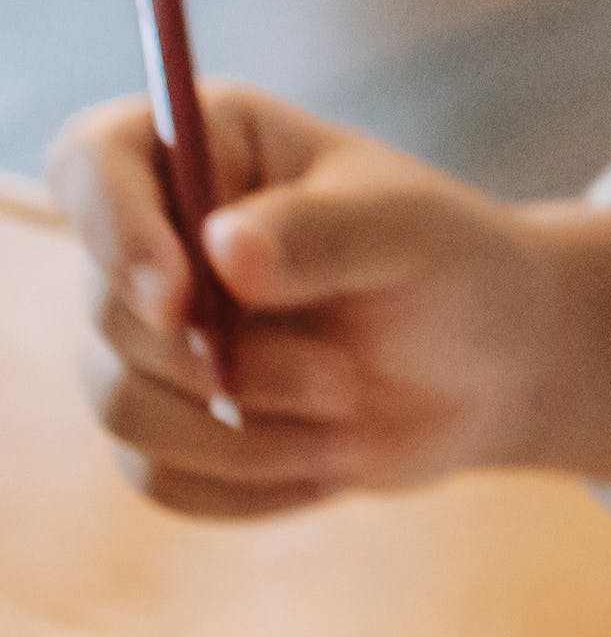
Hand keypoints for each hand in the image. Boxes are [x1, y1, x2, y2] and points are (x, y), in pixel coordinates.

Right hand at [42, 88, 610, 516]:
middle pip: (112, 312)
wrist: (496, 368)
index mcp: (201, 149)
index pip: (89, 164)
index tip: (182, 301)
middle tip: (344, 375)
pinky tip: (329, 467)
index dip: (114, 231)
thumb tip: (226, 251)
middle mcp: (154, 240)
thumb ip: (324, 231)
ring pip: (123, 407)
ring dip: (246, 436)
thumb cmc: (455, 270)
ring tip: (353, 412)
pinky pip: (157, 477)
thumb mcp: (411, 232)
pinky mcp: (169, 424)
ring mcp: (149, 338)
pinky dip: (248, 487)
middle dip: (232, 364)